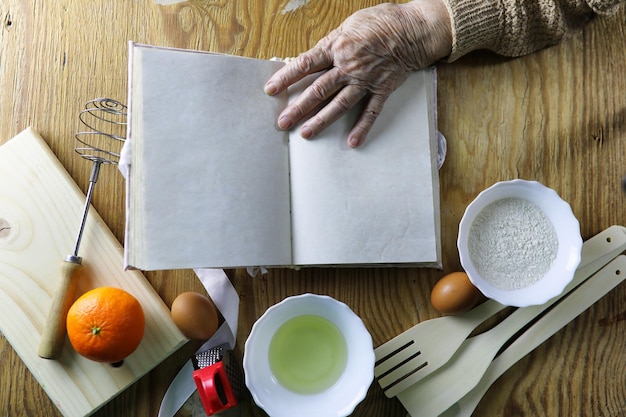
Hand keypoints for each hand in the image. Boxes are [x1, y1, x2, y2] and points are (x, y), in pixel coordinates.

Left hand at [264, 0, 451, 146]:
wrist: (413, 30)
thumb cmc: (380, 23)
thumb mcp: (348, 25)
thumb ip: (329, 45)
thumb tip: (310, 60)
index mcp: (336, 47)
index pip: (305, 64)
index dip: (286, 77)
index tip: (271, 90)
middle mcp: (348, 66)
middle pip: (318, 90)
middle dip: (298, 107)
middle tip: (283, 122)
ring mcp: (365, 80)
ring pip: (339, 104)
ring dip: (321, 120)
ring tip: (306, 133)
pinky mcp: (381, 90)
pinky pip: (370, 112)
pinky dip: (362, 128)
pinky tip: (352, 142)